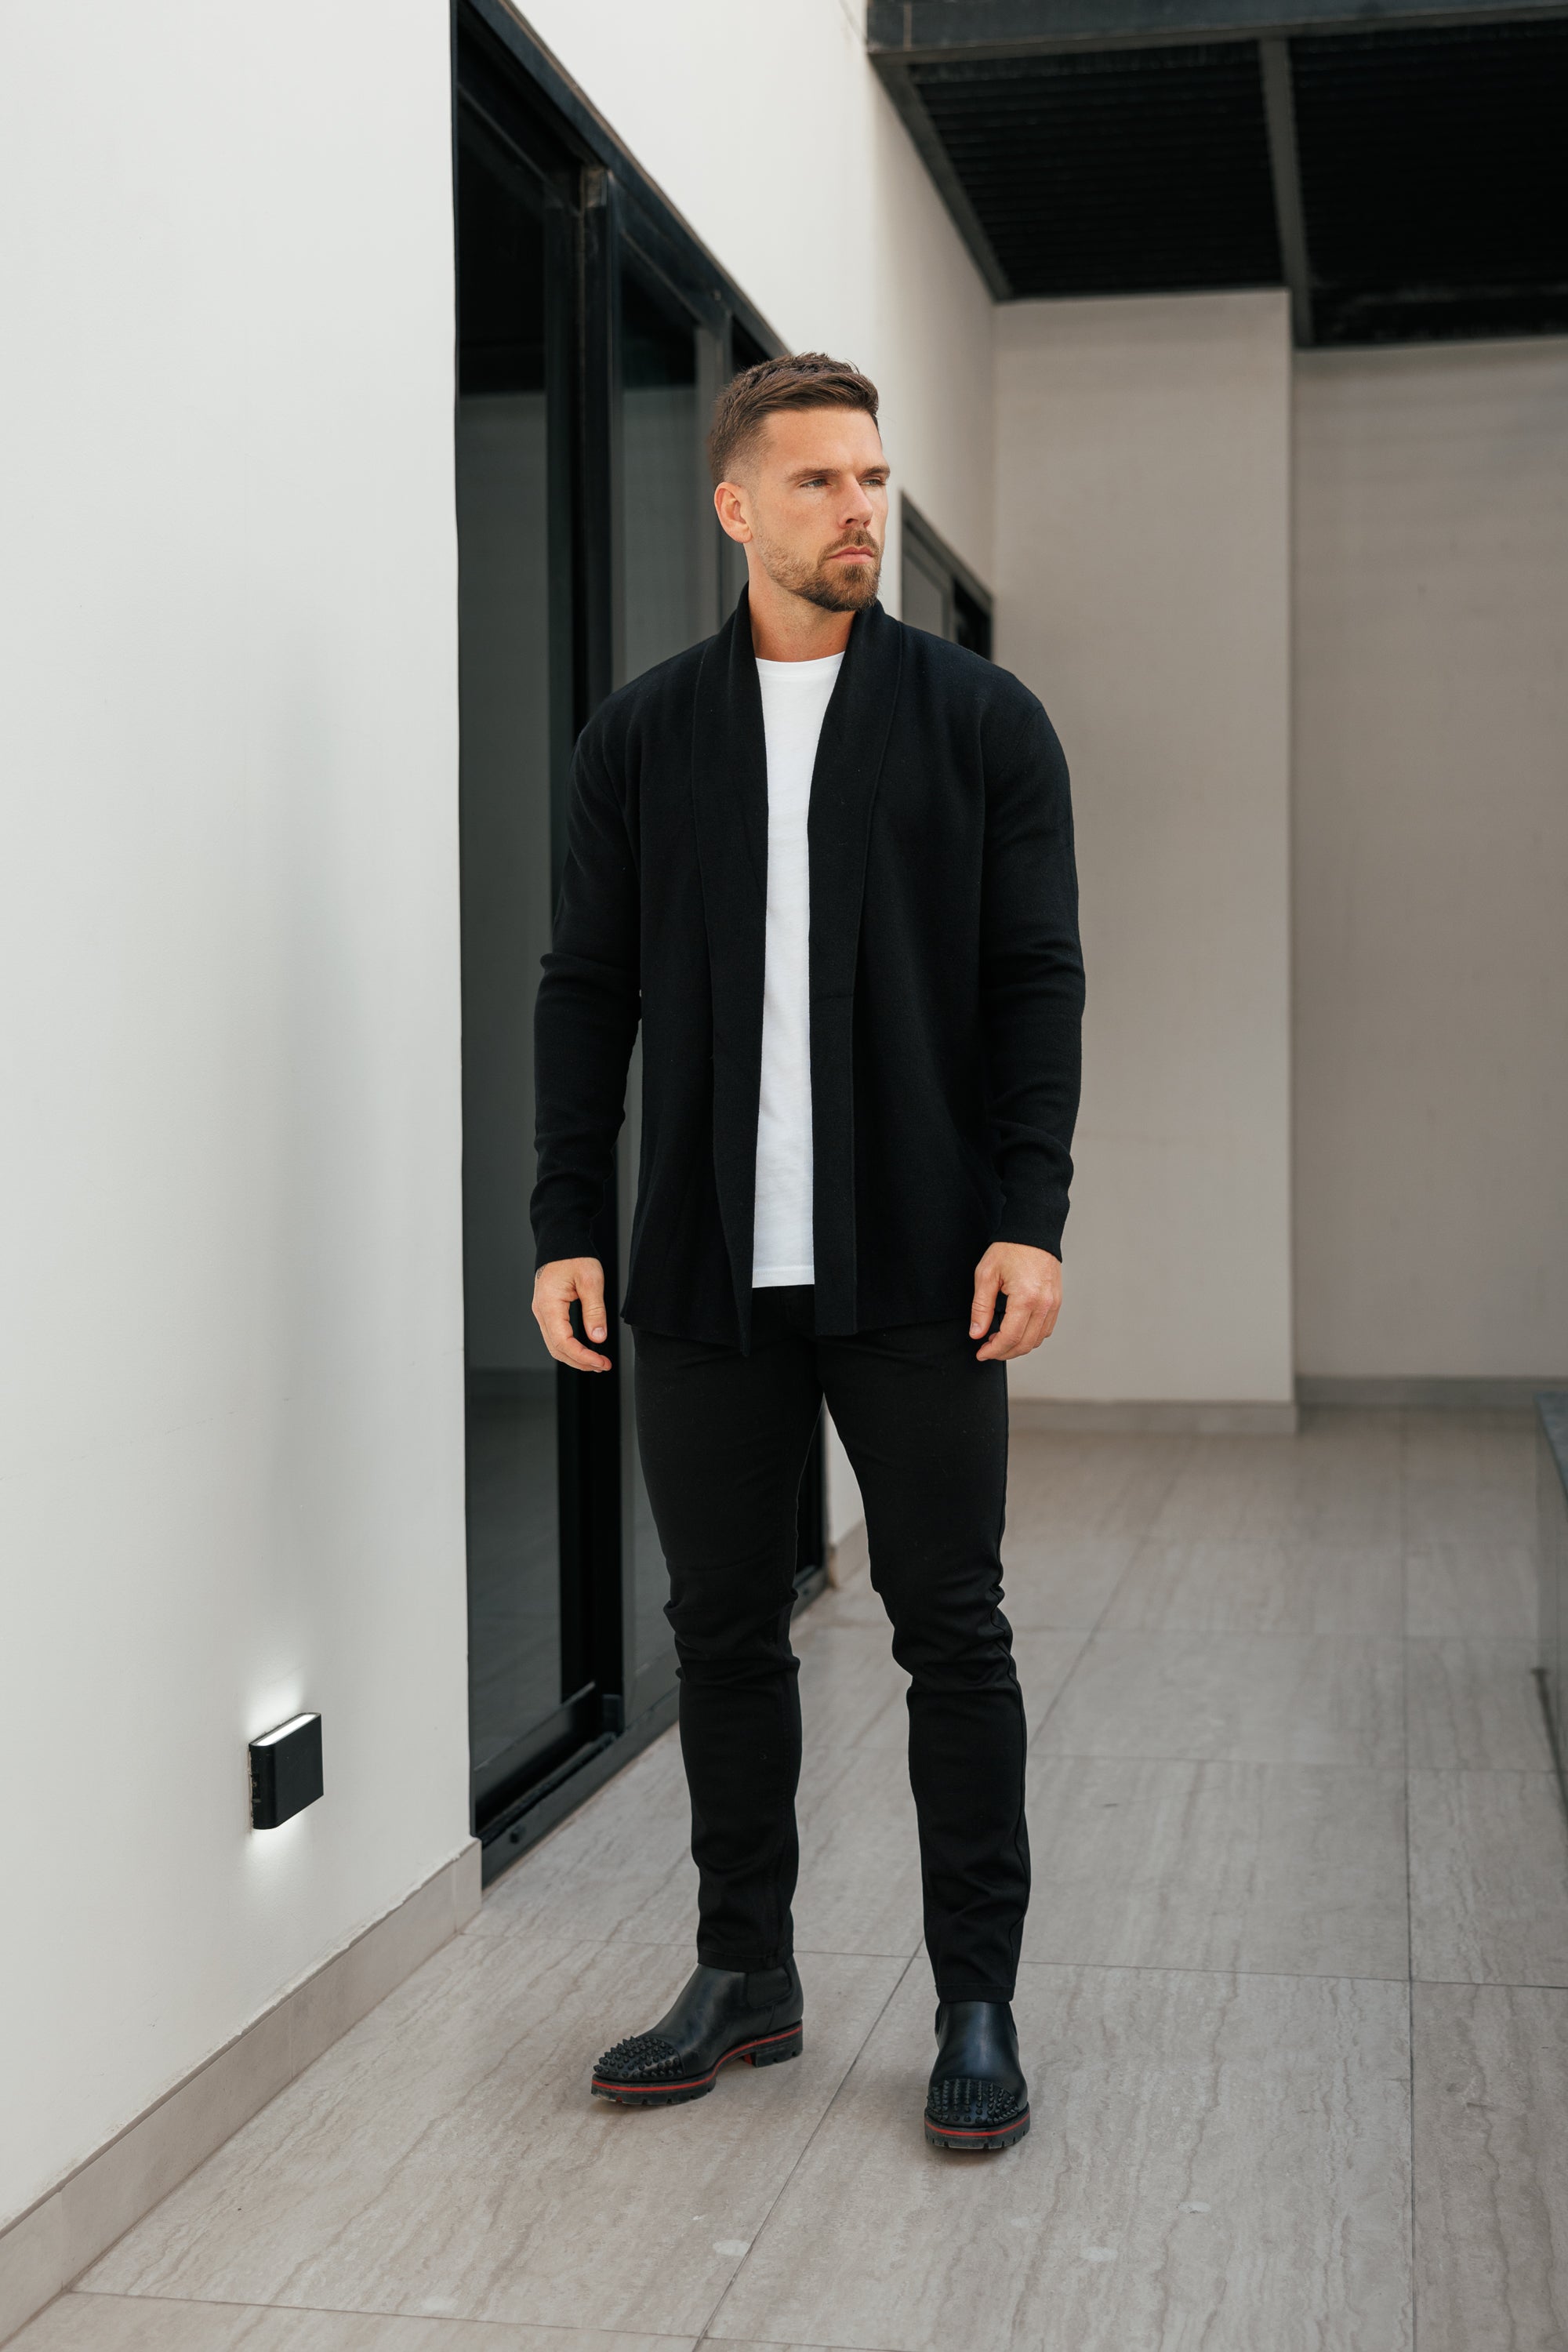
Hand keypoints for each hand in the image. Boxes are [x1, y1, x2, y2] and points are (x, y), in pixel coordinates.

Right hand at [532, 1256, 612, 1371]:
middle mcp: (541, 1311)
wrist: (561, 1240)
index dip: (582, 1357)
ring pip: (555, 1345)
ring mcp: (542, 1312)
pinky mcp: (548, 1311)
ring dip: (575, 1357)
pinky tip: (585, 1349)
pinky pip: (556, 1336)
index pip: (563, 1342)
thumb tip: (598, 1338)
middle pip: (557, 1349)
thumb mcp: (591, 1280)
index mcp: (549, 1305)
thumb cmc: (574, 1255)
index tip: (601, 1362)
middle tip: (603, 1365)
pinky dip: (571, 1347)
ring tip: (597, 1362)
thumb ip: (594, 1311)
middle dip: (580, 1362)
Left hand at [969, 1243, 1061, 1361]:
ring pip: (1037, 1340)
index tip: (981, 1353)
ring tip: (1000, 1340)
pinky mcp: (1056, 1302)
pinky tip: (1016, 1331)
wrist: (1033, 1232)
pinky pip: (1046, 1329)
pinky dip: (1031, 1337)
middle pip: (1025, 1344)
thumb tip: (977, 1333)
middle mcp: (1044, 1304)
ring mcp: (1053, 1304)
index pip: (1010, 1337)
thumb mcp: (986, 1275)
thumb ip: (981, 1307)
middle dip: (1004, 1353)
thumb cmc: (1010, 1249)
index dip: (993, 1351)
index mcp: (1026, 1298)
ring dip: (1018, 1346)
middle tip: (988, 1350)